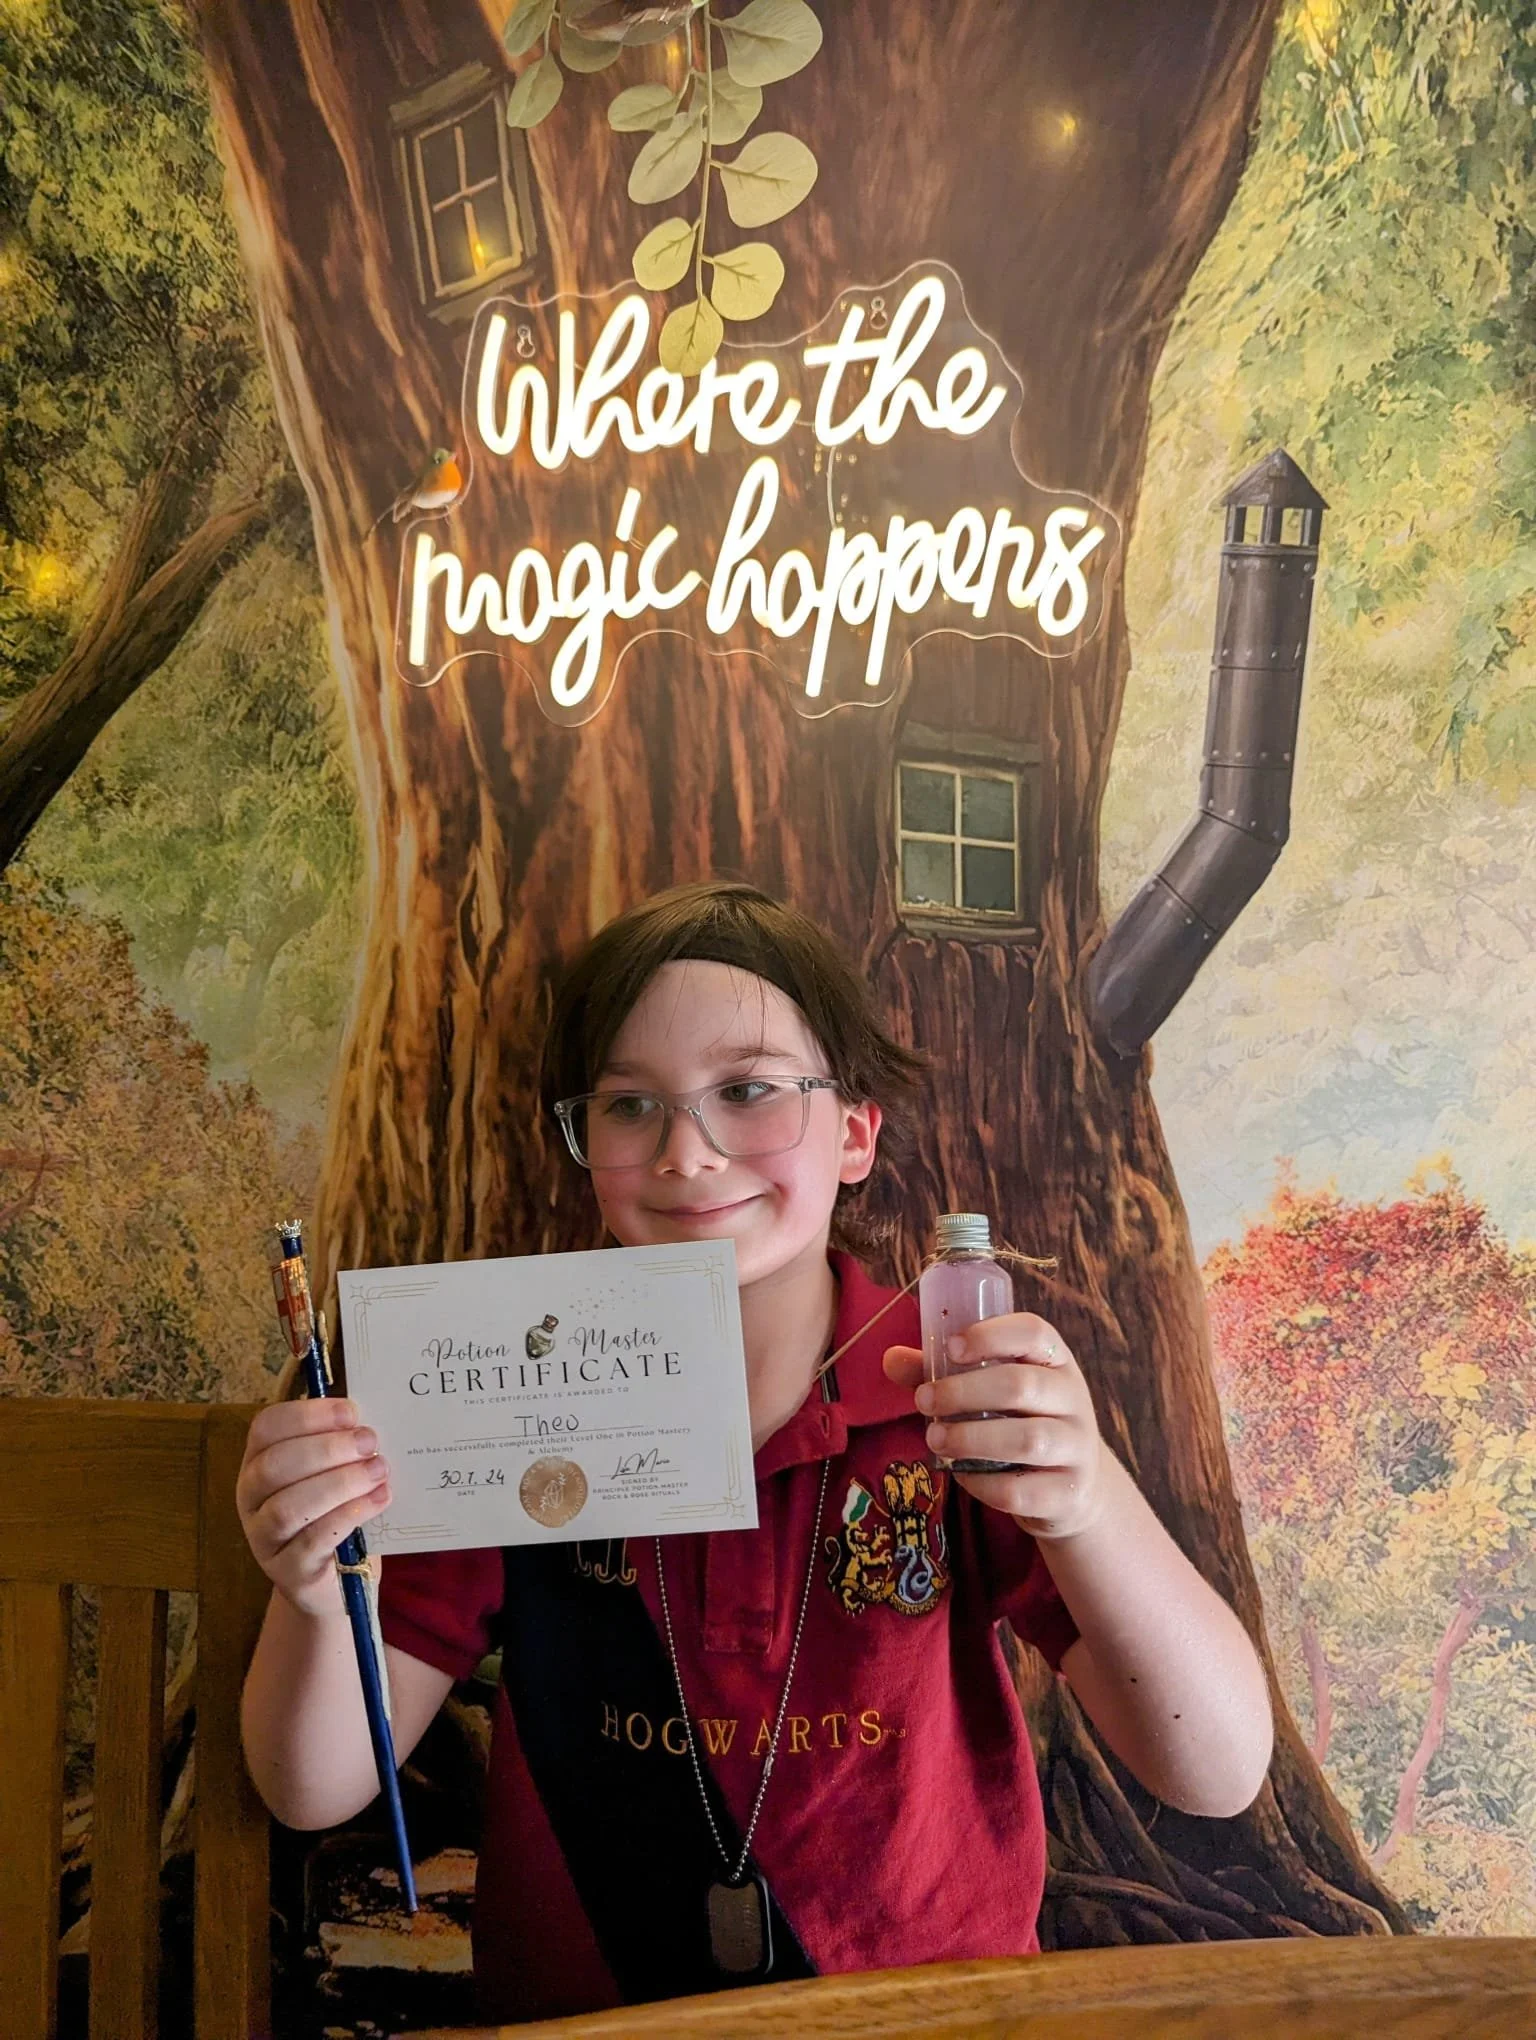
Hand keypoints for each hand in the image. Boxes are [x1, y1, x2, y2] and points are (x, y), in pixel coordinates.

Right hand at [236, 1398, 391, 1618]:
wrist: (335, 1580)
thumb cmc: (335, 1511)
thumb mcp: (333, 1471)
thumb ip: (343, 1445)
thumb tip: (368, 1421)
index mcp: (258, 1460)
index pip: (267, 1427)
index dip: (307, 1415)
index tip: (351, 1413)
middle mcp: (251, 1498)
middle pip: (274, 1466)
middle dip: (327, 1448)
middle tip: (370, 1442)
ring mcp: (264, 1538)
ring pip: (289, 1507)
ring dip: (339, 1483)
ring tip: (378, 1471)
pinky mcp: (289, 1571)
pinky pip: (312, 1541)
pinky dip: (348, 1516)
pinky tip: (378, 1500)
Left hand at [883, 1313, 1103, 1540]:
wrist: (1074, 1488)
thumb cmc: (1022, 1423)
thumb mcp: (993, 1392)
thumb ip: (944, 1373)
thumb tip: (891, 1359)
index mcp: (1054, 1361)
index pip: (1034, 1332)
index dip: (991, 1335)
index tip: (951, 1348)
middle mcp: (1073, 1399)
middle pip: (1021, 1385)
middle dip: (963, 1392)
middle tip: (924, 1401)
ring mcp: (1076, 1448)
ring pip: (1027, 1440)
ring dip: (970, 1438)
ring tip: (935, 1439)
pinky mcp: (1068, 1493)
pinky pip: (1022, 1491)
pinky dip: (983, 1485)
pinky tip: (962, 1475)